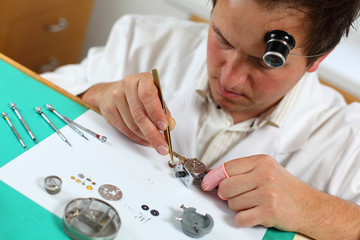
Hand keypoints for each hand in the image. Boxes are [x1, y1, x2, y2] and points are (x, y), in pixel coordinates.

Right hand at [79, 72, 174, 154]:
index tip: (164, 126)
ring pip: (133, 125)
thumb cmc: (137, 93)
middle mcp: (128, 86)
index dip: (156, 113)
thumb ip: (163, 109)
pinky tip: (146, 140)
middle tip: (163, 144)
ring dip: (147, 138)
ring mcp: (116, 98)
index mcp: (142, 80)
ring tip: (156, 143)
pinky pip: (125, 130)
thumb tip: (170, 125)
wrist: (110, 92)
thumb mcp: (154, 95)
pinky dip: (138, 138)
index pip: (148, 95)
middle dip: (154, 134)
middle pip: (140, 115)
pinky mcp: (109, 111)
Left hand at [202, 155, 359, 239]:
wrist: (309, 206)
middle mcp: (264, 174)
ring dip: (239, 208)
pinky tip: (255, 215)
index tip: (206, 184)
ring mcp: (267, 193)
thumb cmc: (285, 189)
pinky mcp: (268, 211)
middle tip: (241, 197)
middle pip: (226, 187)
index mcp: (261, 162)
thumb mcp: (266, 171)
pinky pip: (240, 218)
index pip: (227, 167)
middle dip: (228, 195)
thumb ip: (243, 172)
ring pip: (232, 204)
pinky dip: (244, 220)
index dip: (213, 177)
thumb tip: (214, 179)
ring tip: (254, 204)